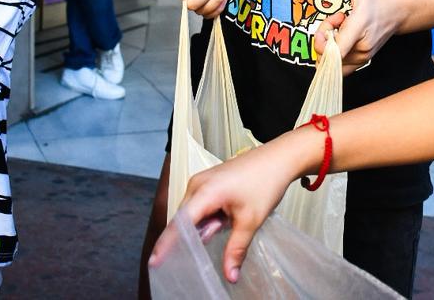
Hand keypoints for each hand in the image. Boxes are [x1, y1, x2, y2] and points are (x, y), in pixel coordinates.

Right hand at [149, 132, 310, 283]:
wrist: (279, 157)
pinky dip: (211, 217)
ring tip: (228, 220)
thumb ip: (236, 249)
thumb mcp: (251, 221)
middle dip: (193, 236)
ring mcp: (202, 181)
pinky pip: (201, 206)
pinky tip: (227, 217)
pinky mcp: (209, 182)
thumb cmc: (265, 182)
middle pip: (185, 220)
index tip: (154, 262)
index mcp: (205, 191)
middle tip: (209, 242)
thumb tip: (229, 275)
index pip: (180, 223)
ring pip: (194, 214)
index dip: (166, 244)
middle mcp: (197, 184)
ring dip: (207, 226)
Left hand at [311, 0, 401, 73]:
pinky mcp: (362, 62)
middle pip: (328, 54)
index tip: (323, 28)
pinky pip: (339, 66)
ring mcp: (363, 57)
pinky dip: (335, 54)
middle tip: (335, 19)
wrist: (397, 10)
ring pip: (332, 60)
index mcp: (359, 29)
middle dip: (324, 37)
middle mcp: (362, 48)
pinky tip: (342, 38)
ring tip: (341, 27)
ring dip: (329, 44)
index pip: (334, 52)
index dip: (321, 44)